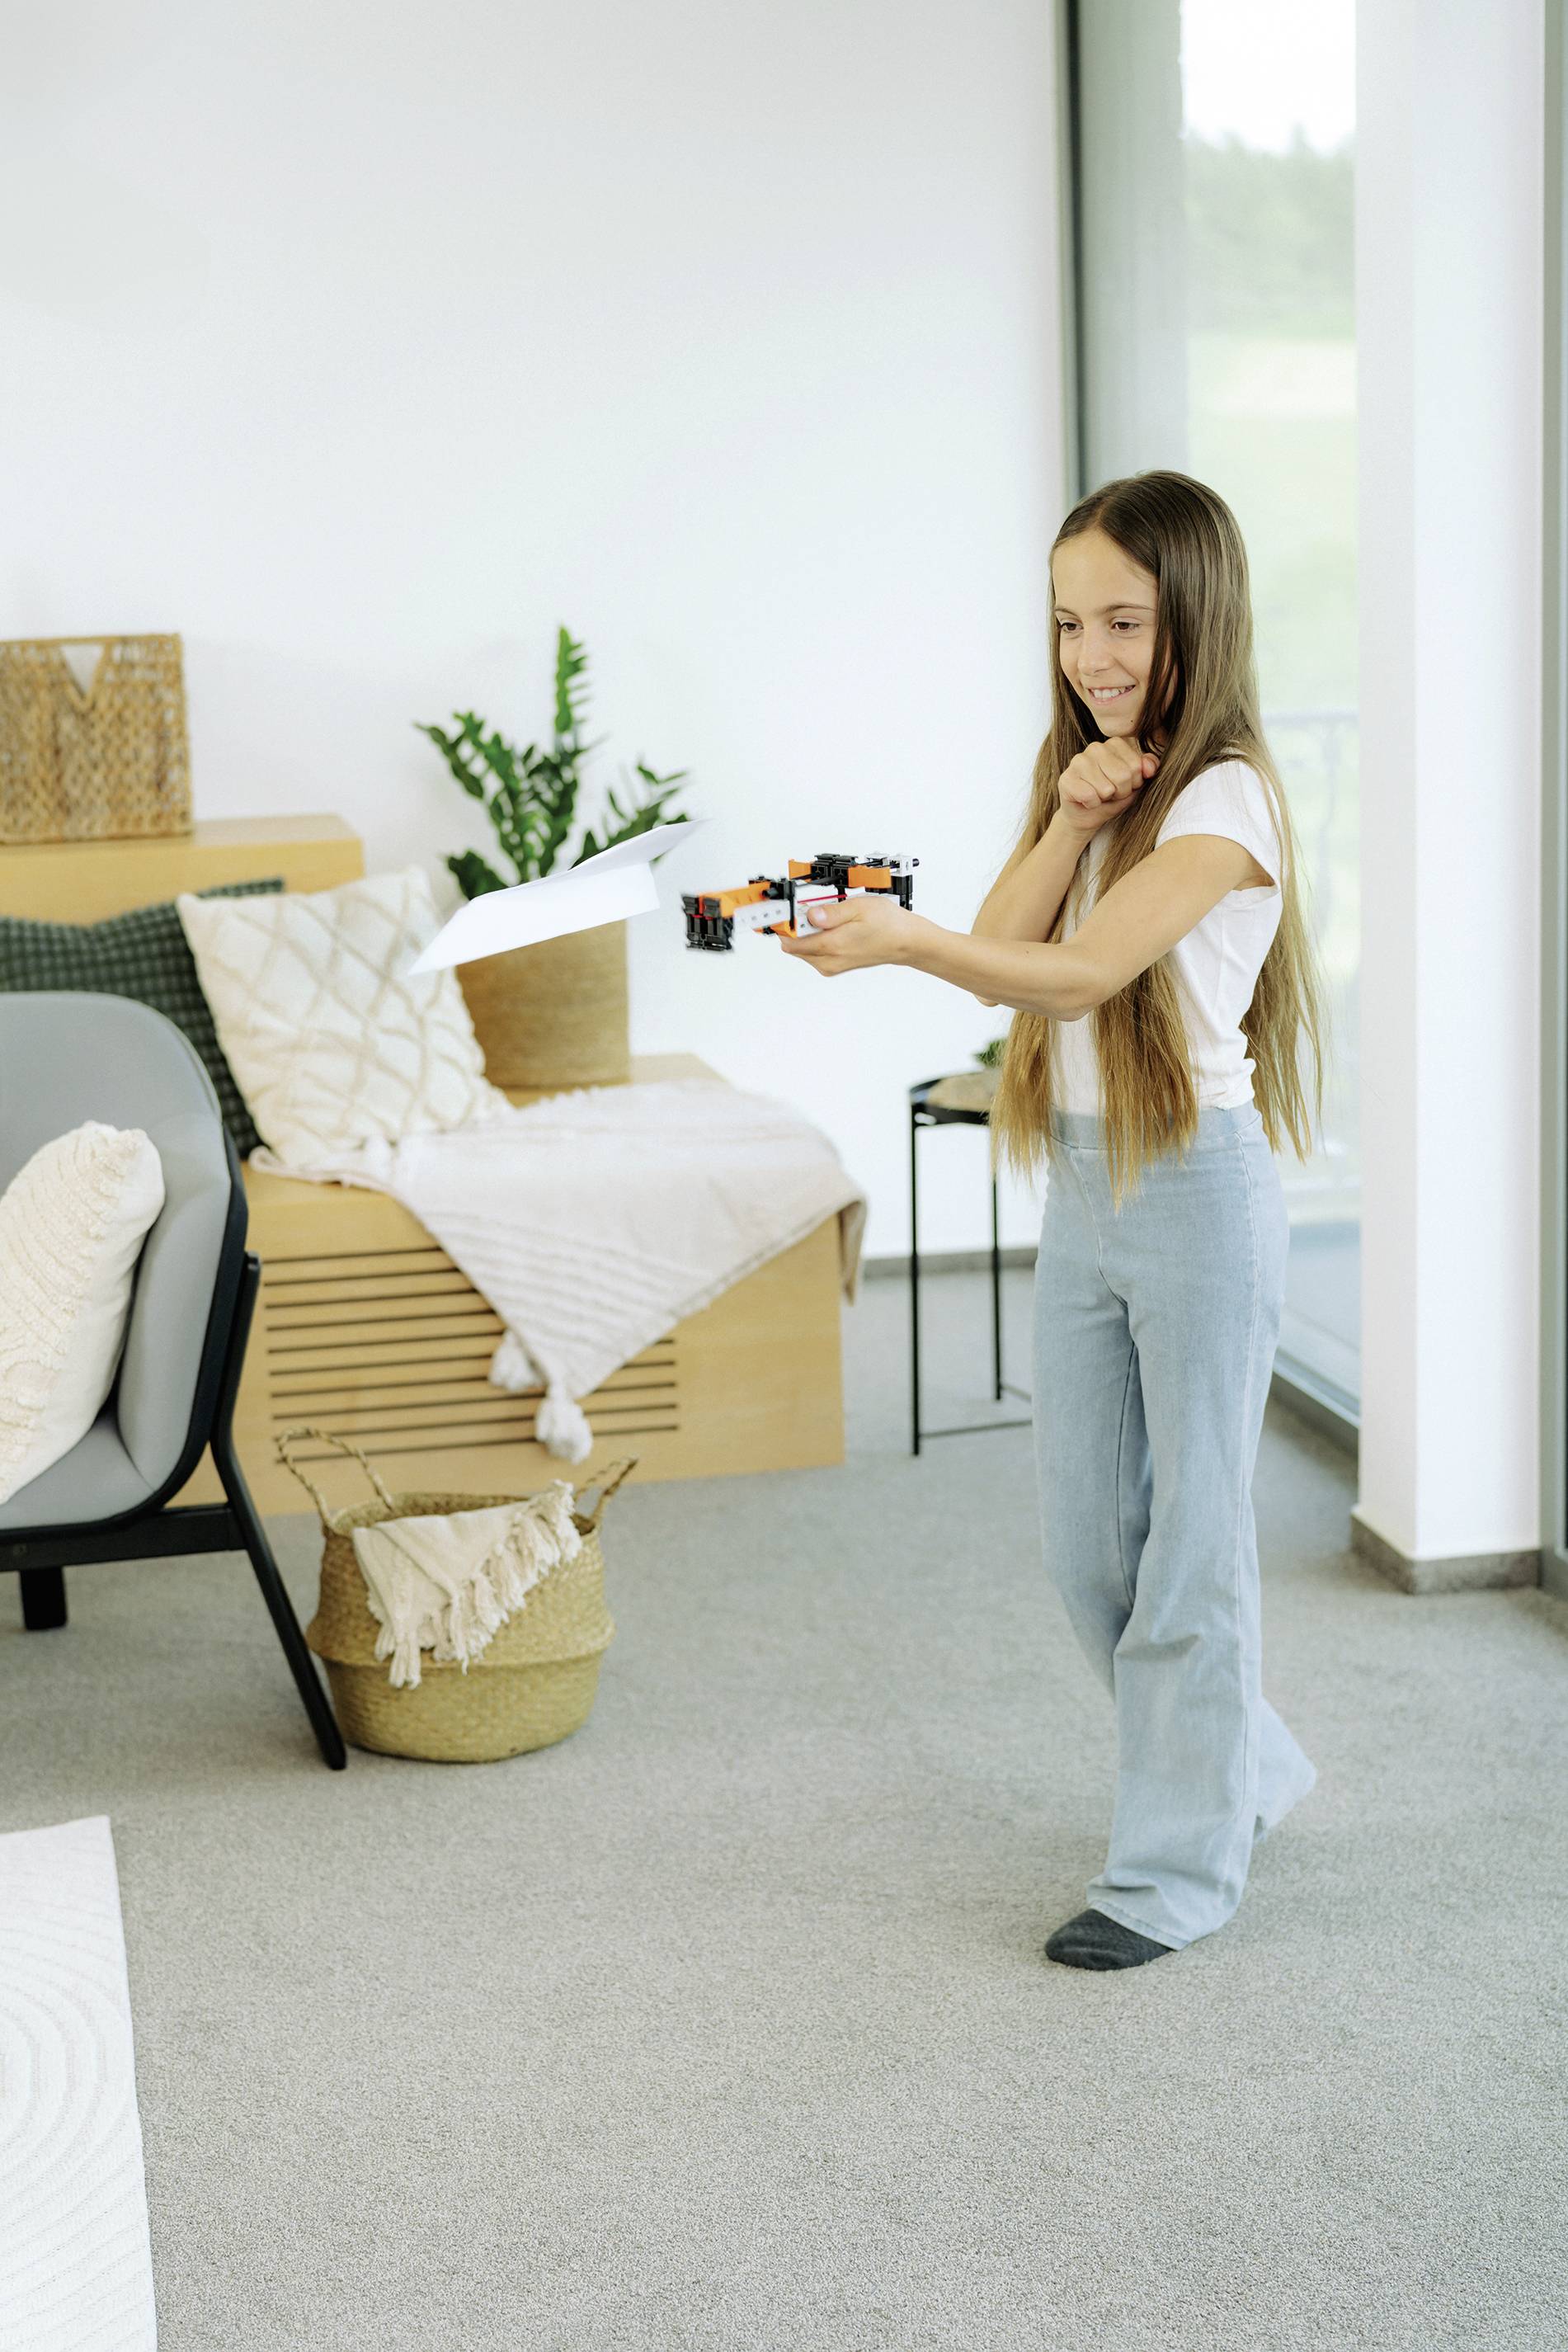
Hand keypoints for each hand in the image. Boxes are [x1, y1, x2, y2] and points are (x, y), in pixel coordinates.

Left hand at [776, 896, 924, 974]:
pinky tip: (831, 926)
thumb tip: (808, 915)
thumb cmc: (887, 925)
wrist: (905, 942)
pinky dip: (816, 938)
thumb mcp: (858, 907)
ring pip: (802, 948)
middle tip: (811, 908)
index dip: (780, 923)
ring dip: (806, 931)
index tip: (773, 912)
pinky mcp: (834, 966)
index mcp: (832, 946)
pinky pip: (813, 952)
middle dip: (795, 925)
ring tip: (828, 916)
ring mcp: (831, 965)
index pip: (790, 940)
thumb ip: (829, 912)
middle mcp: (828, 961)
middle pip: (793, 944)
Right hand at [1056, 739, 1159, 838]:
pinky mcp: (1066, 778)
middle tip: (1111, 793)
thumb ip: (1146, 770)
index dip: (1134, 782)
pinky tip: (1087, 801)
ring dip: (1105, 799)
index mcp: (1115, 743)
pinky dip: (1092, 804)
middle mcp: (1096, 747)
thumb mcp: (1135, 783)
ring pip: (1106, 788)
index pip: (1136, 765)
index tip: (1124, 784)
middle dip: (1121, 792)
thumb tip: (1150, 768)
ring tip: (1099, 795)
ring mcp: (1078, 761)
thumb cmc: (1112, 796)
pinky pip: (1090, 796)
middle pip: (1123, 776)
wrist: (1088, 815)